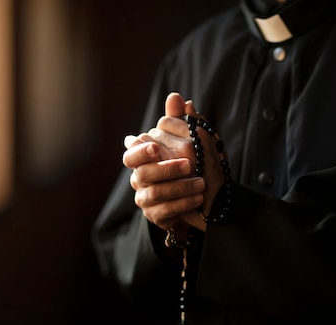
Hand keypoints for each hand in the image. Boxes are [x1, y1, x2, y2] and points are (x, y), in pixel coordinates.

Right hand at [122, 92, 223, 231]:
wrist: (205, 198)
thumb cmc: (194, 165)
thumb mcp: (191, 140)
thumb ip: (180, 120)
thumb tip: (176, 97)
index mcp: (144, 158)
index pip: (131, 153)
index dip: (140, 151)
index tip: (156, 148)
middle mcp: (140, 179)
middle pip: (142, 174)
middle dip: (165, 169)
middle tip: (188, 165)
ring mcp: (145, 199)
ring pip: (155, 193)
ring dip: (180, 187)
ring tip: (202, 184)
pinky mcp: (155, 216)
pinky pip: (164, 212)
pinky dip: (183, 204)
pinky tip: (198, 198)